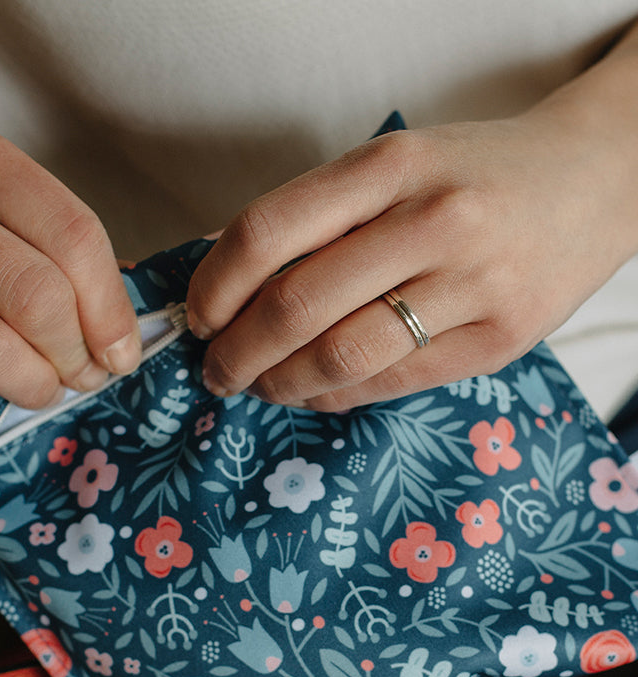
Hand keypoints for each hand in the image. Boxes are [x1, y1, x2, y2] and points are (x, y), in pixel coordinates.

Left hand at [186, 79, 637, 410]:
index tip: (199, 317)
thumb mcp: (392, 167)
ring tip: (257, 385)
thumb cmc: (468, 177)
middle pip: (295, 306)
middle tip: (216, 369)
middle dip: (236, 352)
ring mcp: (473, 284)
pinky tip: (311, 391)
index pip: (267, 232)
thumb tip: (220, 279)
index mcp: (390, 166)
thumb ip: (315, 217)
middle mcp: (433, 220)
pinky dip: (331, 396)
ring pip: (340, 357)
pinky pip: (388, 384)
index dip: (214, 286)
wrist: (592, 183)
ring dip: (277, 383)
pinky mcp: (498, 340)